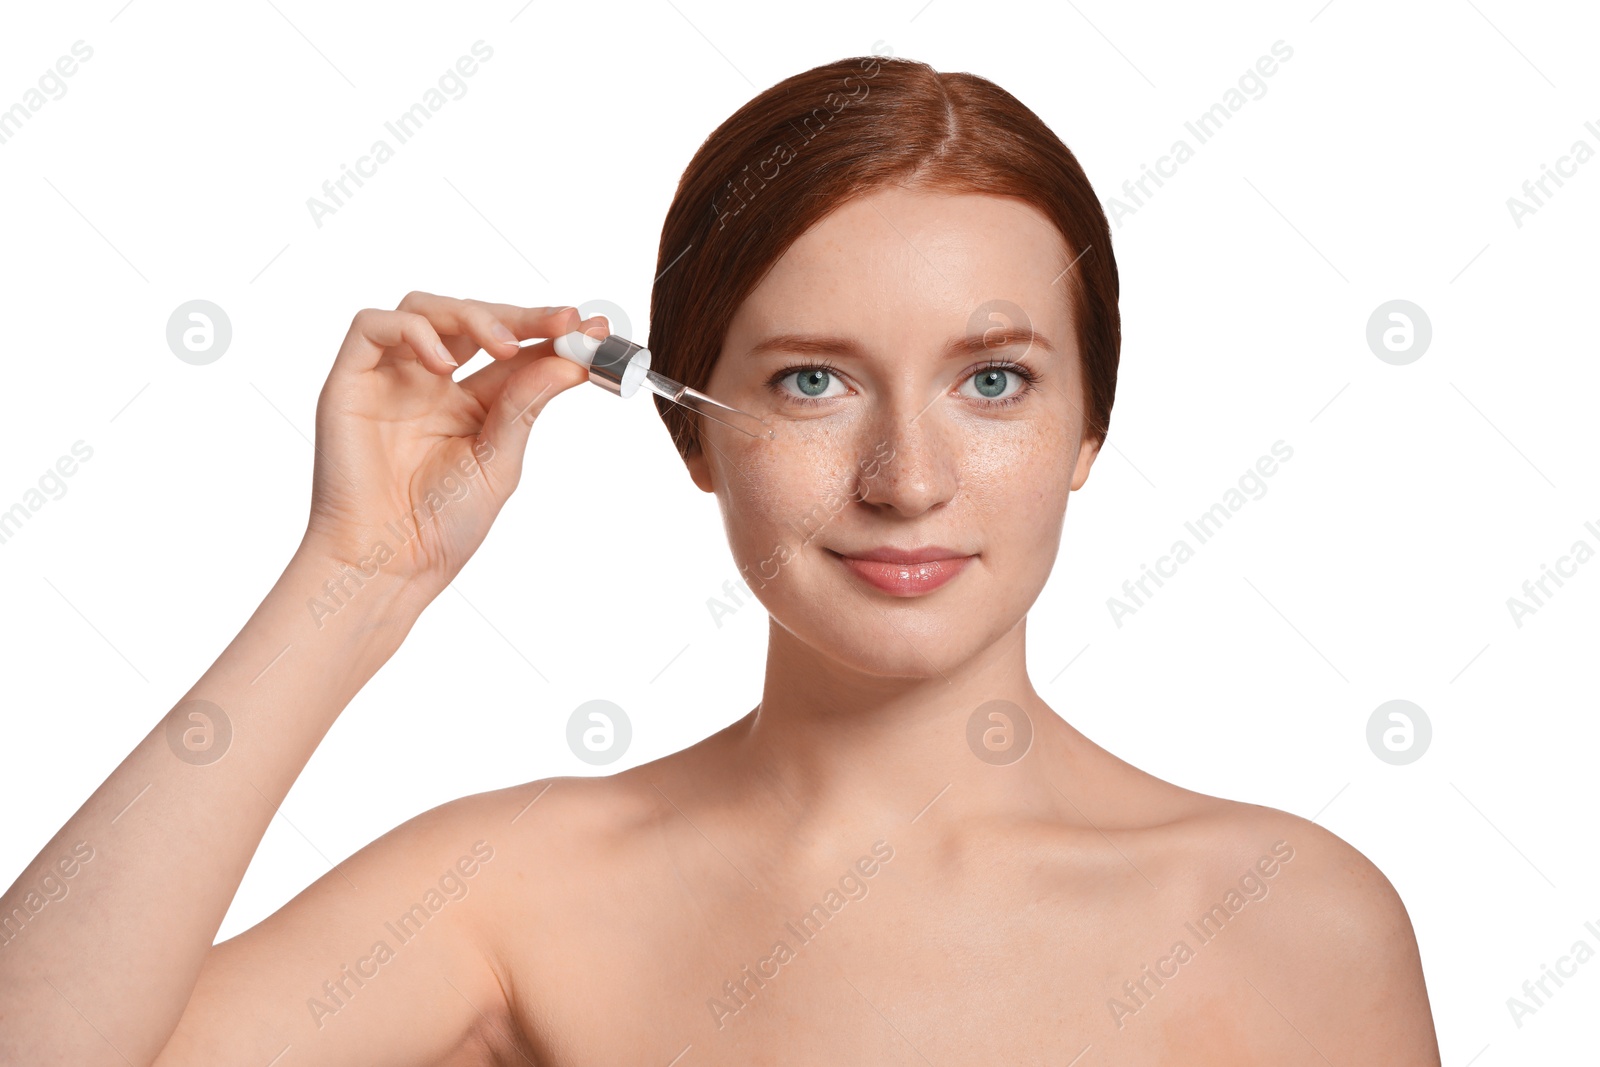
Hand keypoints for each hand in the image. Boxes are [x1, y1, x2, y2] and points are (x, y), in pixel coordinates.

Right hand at [298, 291, 607, 600]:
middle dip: (521, 317)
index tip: (593, 329)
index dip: (551, 334)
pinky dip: (411, 330)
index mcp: (470, 404)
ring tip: (503, 346)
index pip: (514, 351)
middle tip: (562, 323)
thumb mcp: (499, 461)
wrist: (388, 564)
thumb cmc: (441, 525)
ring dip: (471, 315)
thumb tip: (568, 361)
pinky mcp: (350, 381)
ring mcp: (389, 378)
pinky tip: (443, 364)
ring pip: (425, 308)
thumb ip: (525, 405)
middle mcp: (430, 383)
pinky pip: (371, 326)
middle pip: (472, 320)